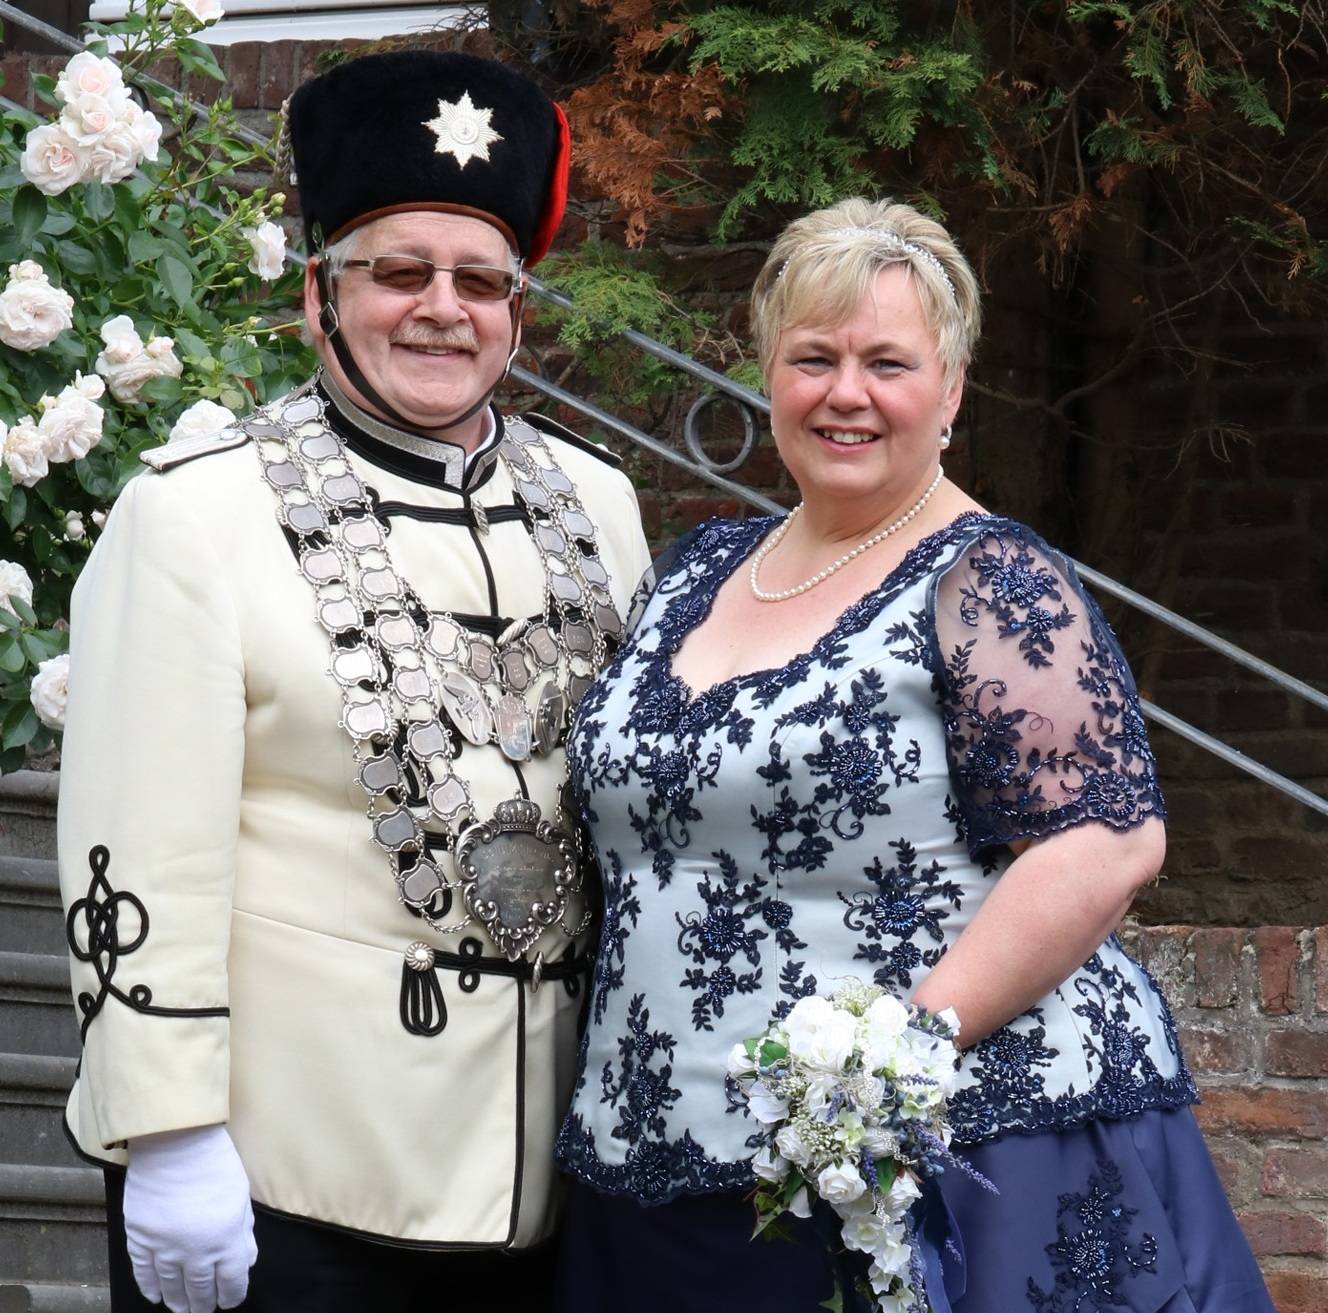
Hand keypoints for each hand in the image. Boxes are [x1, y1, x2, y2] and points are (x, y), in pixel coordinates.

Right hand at [123, 1124, 257, 1312]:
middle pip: (200, 1288)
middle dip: (204, 1303)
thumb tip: (245, 1261)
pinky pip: (144, 1272)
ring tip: (181, 1308)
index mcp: (225, 1239)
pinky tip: (155, 1296)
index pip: (231, 1280)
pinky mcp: (139, 1238)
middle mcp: (194, 1250)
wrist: (176, 1142)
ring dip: (177, 1300)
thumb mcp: (241, 1196)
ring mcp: (164, 1246)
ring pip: (171, 1285)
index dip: (232, 1294)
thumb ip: (243, 1232)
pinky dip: (149, 1287)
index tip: (230, 1300)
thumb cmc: (215, 1164)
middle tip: (204, 1311)